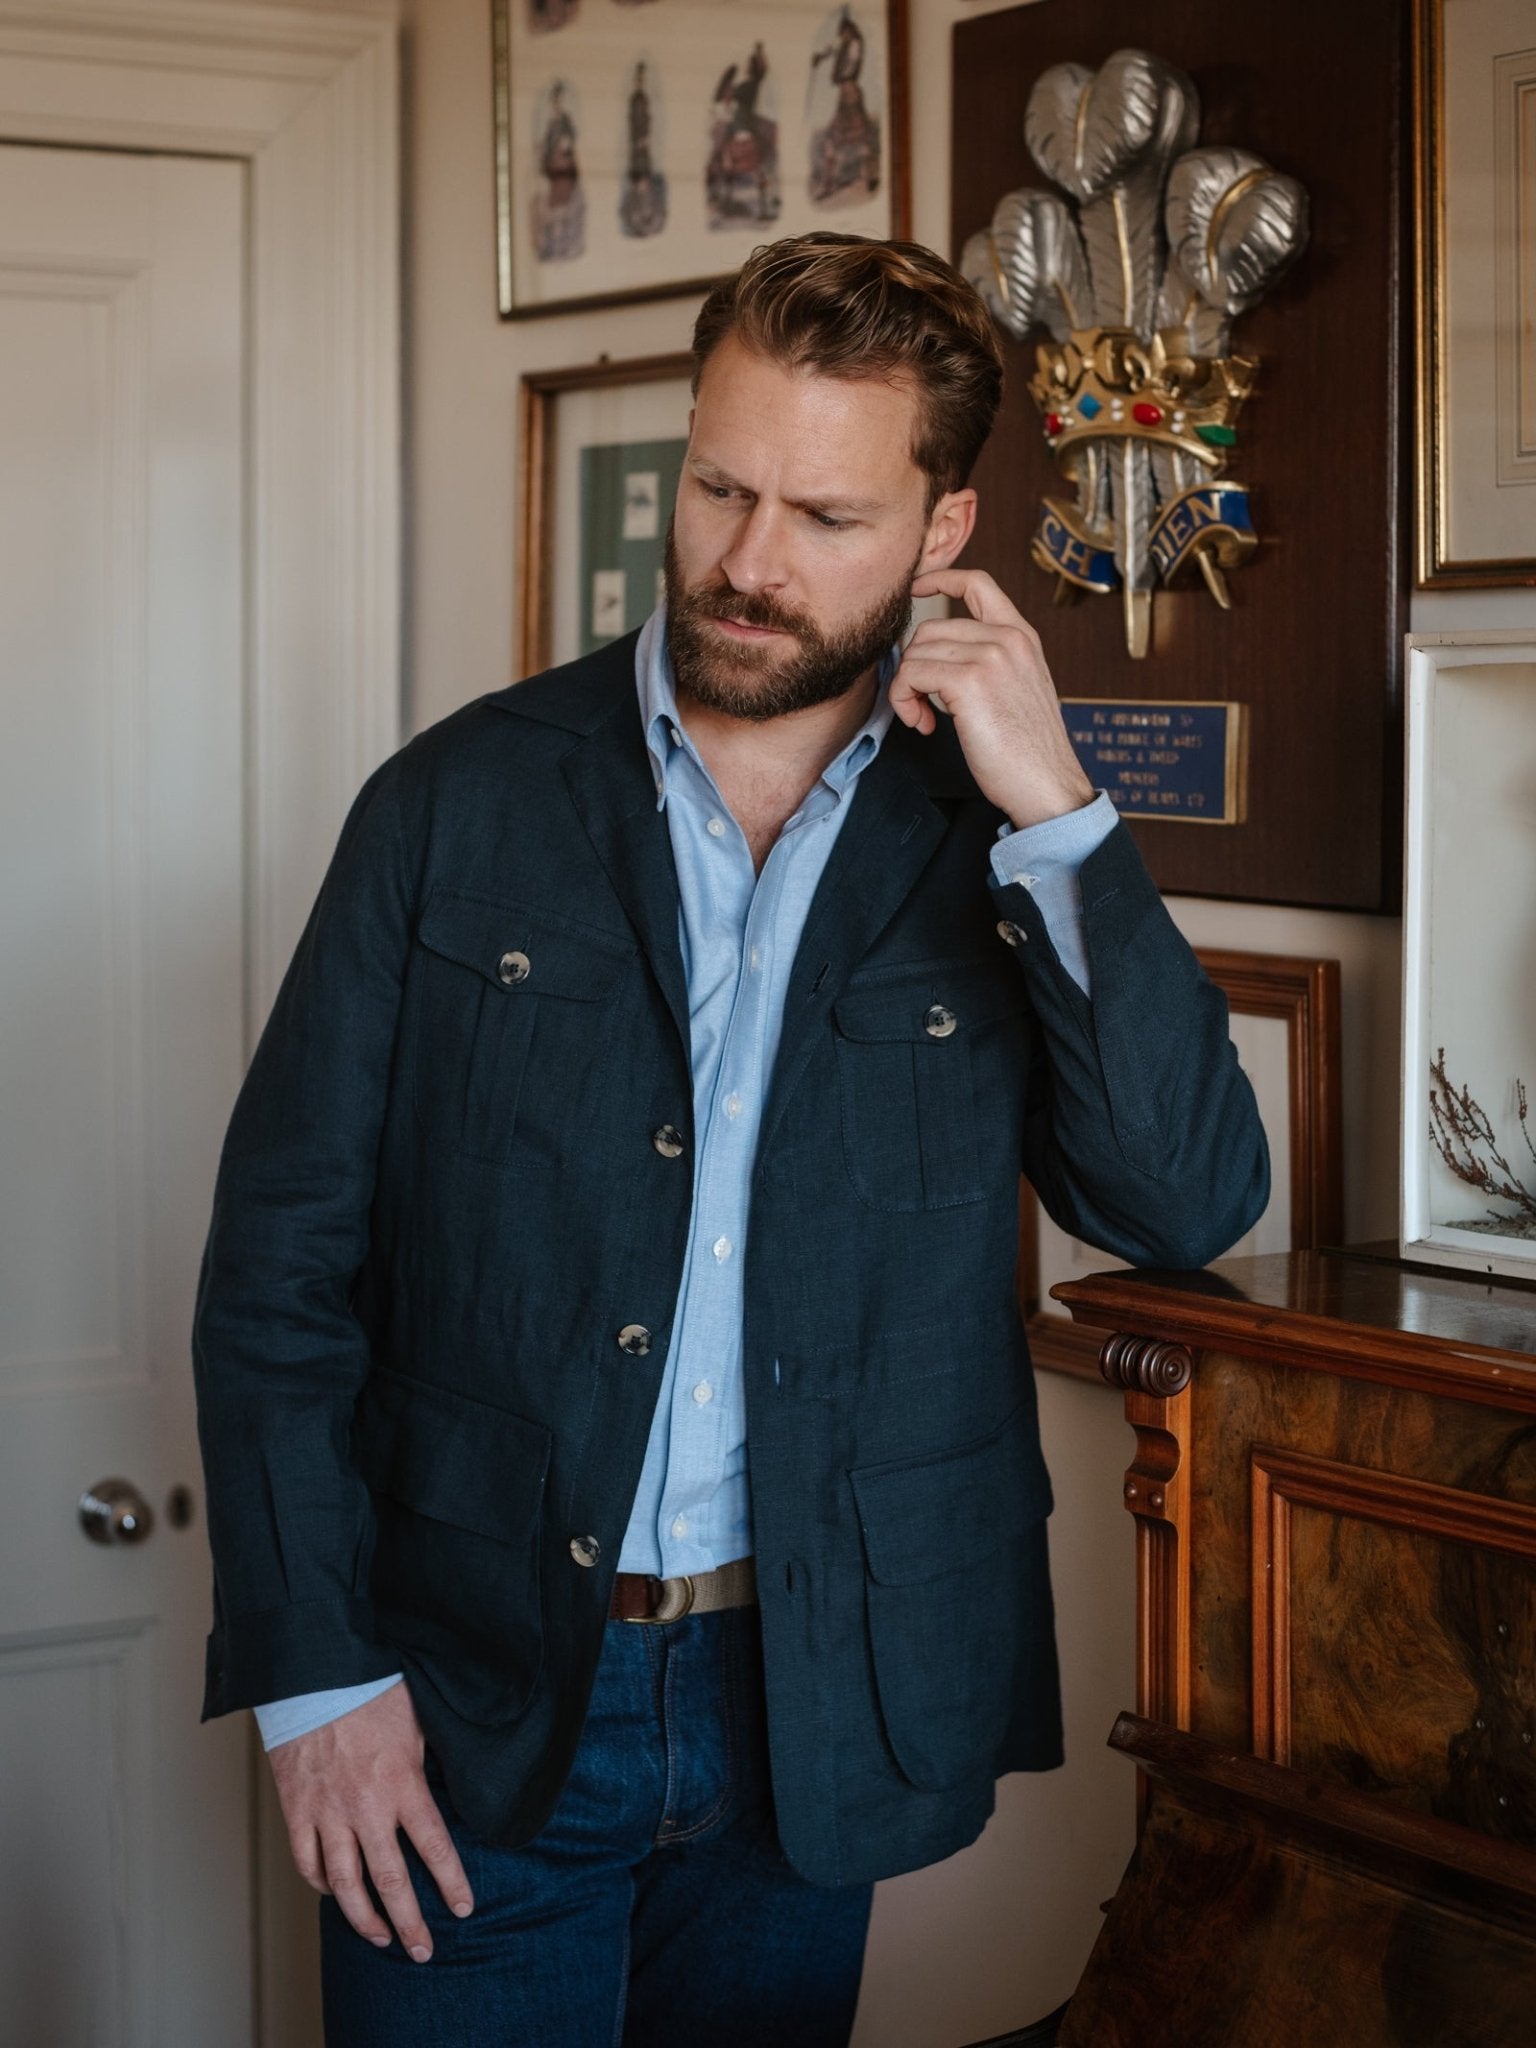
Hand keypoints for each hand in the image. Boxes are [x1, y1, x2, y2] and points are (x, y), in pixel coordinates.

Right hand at [267, 1679, 472, 1959]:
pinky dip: (322, 1884)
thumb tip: (449, 1786)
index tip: (462, 1909)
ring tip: (381, 1936)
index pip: (435, 1847)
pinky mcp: (297, 1810)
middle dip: (410, 1920)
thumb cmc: (369, 1690)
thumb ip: (428, 1764)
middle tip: (423, 1950)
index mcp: (403, 1783)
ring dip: (364, 1917)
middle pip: (391, 1880)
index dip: (451, 1883)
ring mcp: (328, 1812)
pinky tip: (334, 1893)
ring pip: (346, 1884)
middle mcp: (367, 1807)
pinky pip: (309, 1861)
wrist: (313, 1674)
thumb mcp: (417, 1723)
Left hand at [894, 568, 1094, 828]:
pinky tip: (926, 725)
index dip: (940, 579)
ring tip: (926, 718)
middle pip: (930, 628)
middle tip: (921, 705)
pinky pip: (910, 674)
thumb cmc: (1028, 750)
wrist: (1047, 784)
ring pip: (915, 652)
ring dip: (906, 689)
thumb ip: (988, 661)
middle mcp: (1008, 638)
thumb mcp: (1017, 688)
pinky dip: (905, 701)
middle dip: (913, 666)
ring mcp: (991, 656)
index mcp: (1022, 636)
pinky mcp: (969, 681)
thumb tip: (934, 654)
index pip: (978, 583)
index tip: (916, 589)